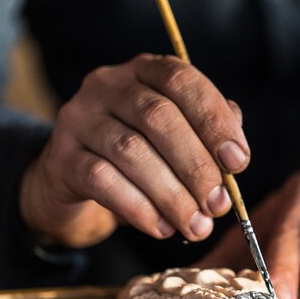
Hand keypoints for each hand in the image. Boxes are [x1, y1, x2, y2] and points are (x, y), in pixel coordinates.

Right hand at [19, 54, 246, 246]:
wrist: (74, 178)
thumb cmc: (138, 154)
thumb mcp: (174, 138)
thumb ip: (206, 135)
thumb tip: (234, 156)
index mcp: (143, 71)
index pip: (181, 80)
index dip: (214, 120)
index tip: (238, 162)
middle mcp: (107, 85)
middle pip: (158, 117)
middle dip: (196, 165)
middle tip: (218, 204)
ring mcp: (79, 118)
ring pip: (131, 151)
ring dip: (172, 194)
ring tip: (196, 225)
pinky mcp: (61, 157)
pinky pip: (102, 180)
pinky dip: (139, 207)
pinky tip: (162, 228)